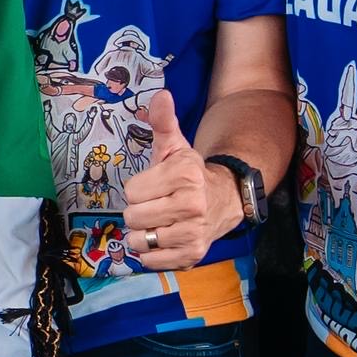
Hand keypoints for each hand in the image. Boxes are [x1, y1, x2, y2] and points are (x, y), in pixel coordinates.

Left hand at [116, 93, 241, 270]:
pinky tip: (165, 238)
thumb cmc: (189, 174)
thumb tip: (160, 95)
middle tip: (157, 205)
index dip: (139, 189)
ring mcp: (193, 233)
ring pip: (139, 240)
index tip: (155, 186)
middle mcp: (191, 205)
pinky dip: (151, 253)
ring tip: (161, 222)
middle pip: (133, 217)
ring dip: (143, 233)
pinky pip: (150, 260)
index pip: (132, 191)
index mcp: (184, 175)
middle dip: (139, 211)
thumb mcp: (176, 146)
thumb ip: (163, 122)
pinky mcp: (192, 255)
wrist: (224, 200)